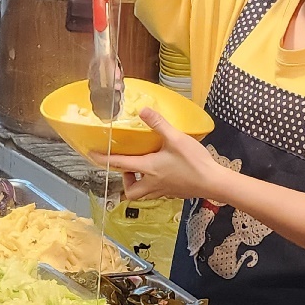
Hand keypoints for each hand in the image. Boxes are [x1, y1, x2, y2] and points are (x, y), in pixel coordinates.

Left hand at [89, 108, 225, 200]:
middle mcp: (152, 183)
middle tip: (128, 168)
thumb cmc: (194, 162)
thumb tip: (142, 110)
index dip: (104, 159)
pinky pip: (155, 192)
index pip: (120, 164)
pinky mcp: (173, 193)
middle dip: (124, 180)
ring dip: (137, 183)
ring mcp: (163, 191)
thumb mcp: (176, 138)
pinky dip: (152, 185)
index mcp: (149, 168)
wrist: (213, 182)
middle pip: (130, 191)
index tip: (91, 155)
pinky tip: (162, 173)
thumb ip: (158, 124)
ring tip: (143, 170)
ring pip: (142, 194)